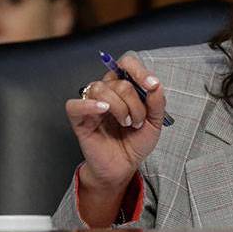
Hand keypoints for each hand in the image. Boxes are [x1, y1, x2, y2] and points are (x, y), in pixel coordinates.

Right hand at [66, 55, 164, 190]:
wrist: (124, 167)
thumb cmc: (135, 143)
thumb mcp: (154, 123)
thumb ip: (157, 103)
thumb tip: (155, 84)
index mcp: (125, 88)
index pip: (127, 64)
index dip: (139, 71)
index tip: (151, 85)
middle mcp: (108, 92)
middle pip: (120, 82)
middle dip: (135, 103)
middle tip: (138, 122)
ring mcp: (92, 104)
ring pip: (101, 89)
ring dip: (120, 108)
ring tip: (127, 124)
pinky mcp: (79, 120)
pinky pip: (75, 104)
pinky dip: (89, 105)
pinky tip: (104, 110)